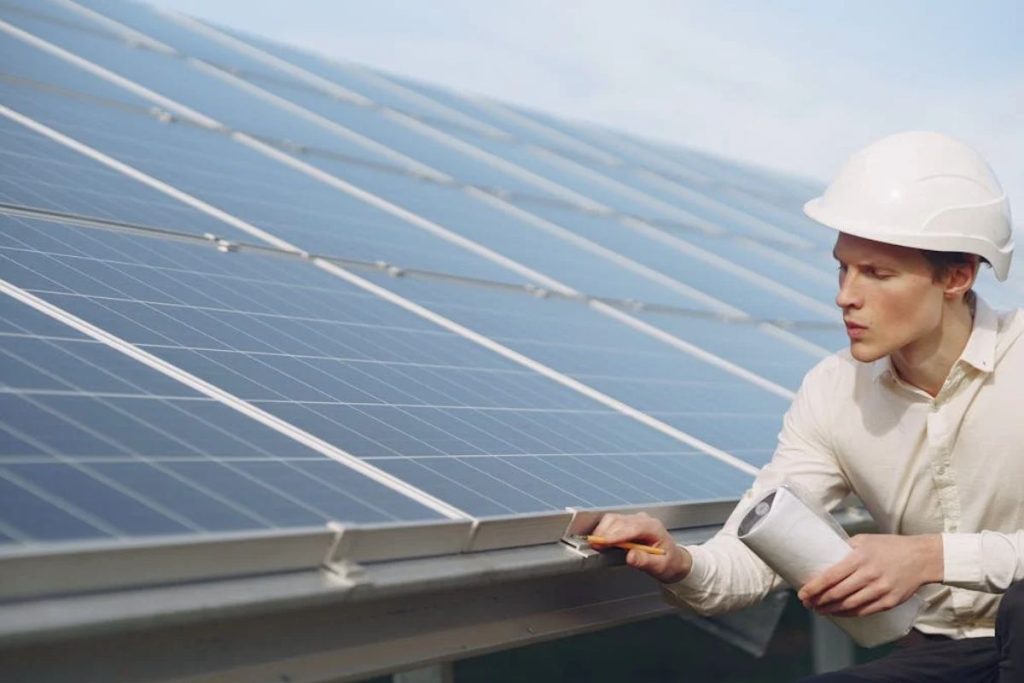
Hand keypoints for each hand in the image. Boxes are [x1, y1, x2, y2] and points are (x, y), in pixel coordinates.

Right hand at [589, 512, 691, 582]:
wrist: (673, 560)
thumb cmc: (669, 562)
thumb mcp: (660, 566)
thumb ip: (645, 561)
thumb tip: (630, 557)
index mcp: (654, 528)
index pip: (632, 528)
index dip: (615, 534)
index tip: (603, 541)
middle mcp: (643, 520)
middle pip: (619, 521)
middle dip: (605, 532)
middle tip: (594, 546)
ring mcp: (635, 520)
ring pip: (613, 519)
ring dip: (602, 530)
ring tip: (595, 544)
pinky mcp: (628, 523)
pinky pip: (612, 522)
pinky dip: (603, 529)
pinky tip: (600, 540)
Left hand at [798, 533, 942, 616]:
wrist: (922, 557)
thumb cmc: (890, 546)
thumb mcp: (865, 539)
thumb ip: (845, 548)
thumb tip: (823, 554)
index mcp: (860, 558)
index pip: (831, 576)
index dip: (814, 588)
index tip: (802, 593)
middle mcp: (869, 575)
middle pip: (837, 594)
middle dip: (818, 601)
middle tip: (807, 603)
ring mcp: (880, 590)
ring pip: (849, 605)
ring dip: (830, 610)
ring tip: (819, 610)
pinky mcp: (889, 601)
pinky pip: (864, 611)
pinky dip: (848, 614)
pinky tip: (838, 613)